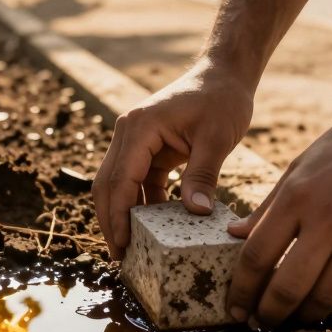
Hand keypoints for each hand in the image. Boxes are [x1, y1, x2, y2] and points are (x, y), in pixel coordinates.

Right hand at [92, 62, 253, 258]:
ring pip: (118, 183)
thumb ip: (203, 174)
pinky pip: (137, 180)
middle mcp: (128, 132)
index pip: (120, 180)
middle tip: (120, 256)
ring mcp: (135, 139)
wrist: (224, 74)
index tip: (121, 246)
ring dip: (123, 214)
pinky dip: (141, 203)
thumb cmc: (222, 99)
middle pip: (107, 184)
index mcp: (139, 127)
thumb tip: (196, 212)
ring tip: (131, 248)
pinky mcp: (147, 147)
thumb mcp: (217, 137)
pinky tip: (152, 226)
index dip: (118, 216)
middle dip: (110, 221)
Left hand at [224, 102, 331, 326]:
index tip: (236, 307)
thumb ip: (269, 206)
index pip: (256, 254)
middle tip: (262, 325)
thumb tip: (235, 236)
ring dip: (308, 316)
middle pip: (288, 285)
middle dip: (270, 314)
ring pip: (329, 296)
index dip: (242, 289)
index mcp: (298, 195)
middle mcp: (329, 217)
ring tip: (296, 320)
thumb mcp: (302, 166)